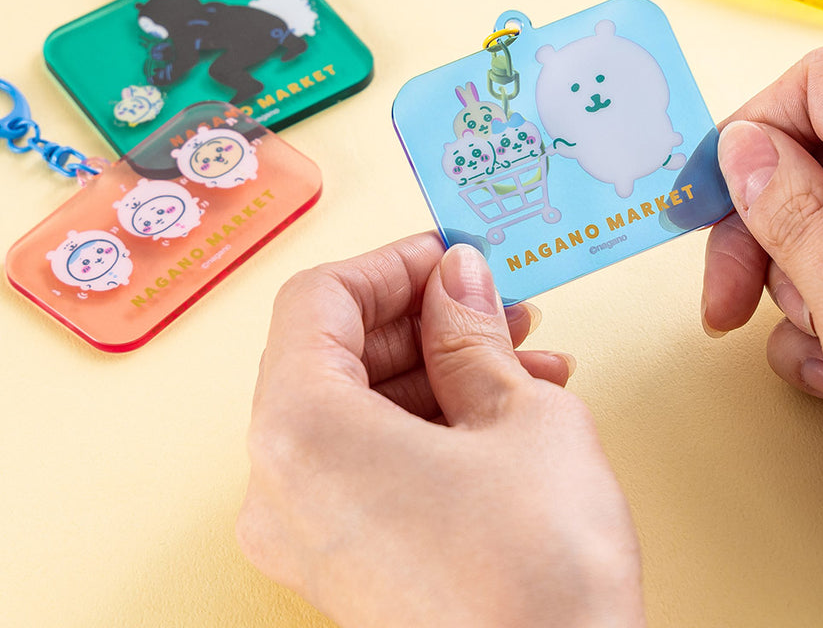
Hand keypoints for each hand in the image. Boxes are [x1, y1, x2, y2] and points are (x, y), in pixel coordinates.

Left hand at [237, 233, 644, 627]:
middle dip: (423, 318)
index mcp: (300, 431)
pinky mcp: (344, 568)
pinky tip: (505, 410)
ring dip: (438, 370)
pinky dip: (430, 424)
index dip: (390, 264)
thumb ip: (472, 330)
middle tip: (493, 301)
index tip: (448, 253)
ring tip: (522, 355)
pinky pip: (370, 463)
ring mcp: (307, 536)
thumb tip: (457, 275)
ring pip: (359, 409)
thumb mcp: (519, 413)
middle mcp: (279, 486)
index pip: (318, 301)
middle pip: (335, 354)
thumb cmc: (539, 573)